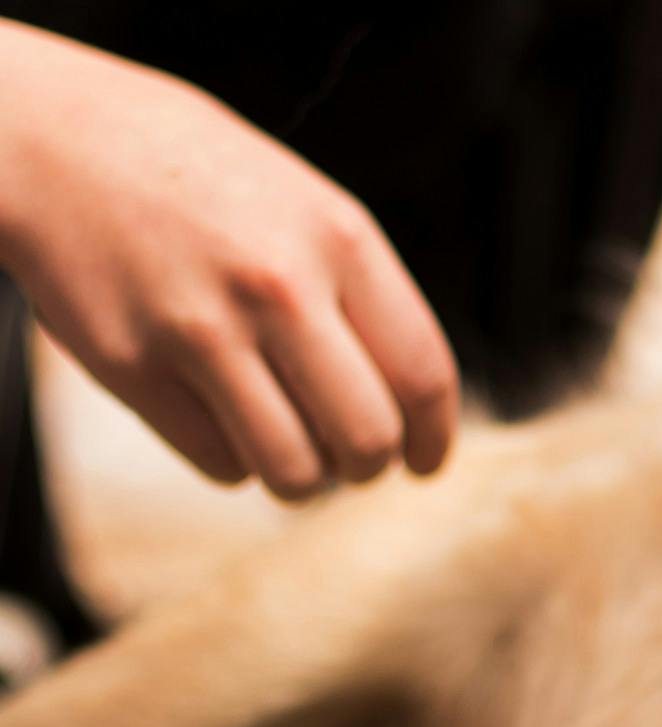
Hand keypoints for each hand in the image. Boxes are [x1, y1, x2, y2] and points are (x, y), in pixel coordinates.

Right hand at [0, 21, 457, 498]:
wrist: (53, 138)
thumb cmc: (196, 178)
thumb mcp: (305, 206)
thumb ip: (363, 294)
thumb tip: (415, 403)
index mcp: (339, 239)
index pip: (422, 373)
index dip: (434, 437)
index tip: (424, 461)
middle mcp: (279, 288)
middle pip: (367, 438)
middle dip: (369, 466)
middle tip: (353, 459)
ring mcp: (201, 331)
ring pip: (295, 470)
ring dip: (303, 478)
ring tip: (290, 446)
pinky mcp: (134, 369)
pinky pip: (221, 465)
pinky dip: (234, 461)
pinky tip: (222, 417)